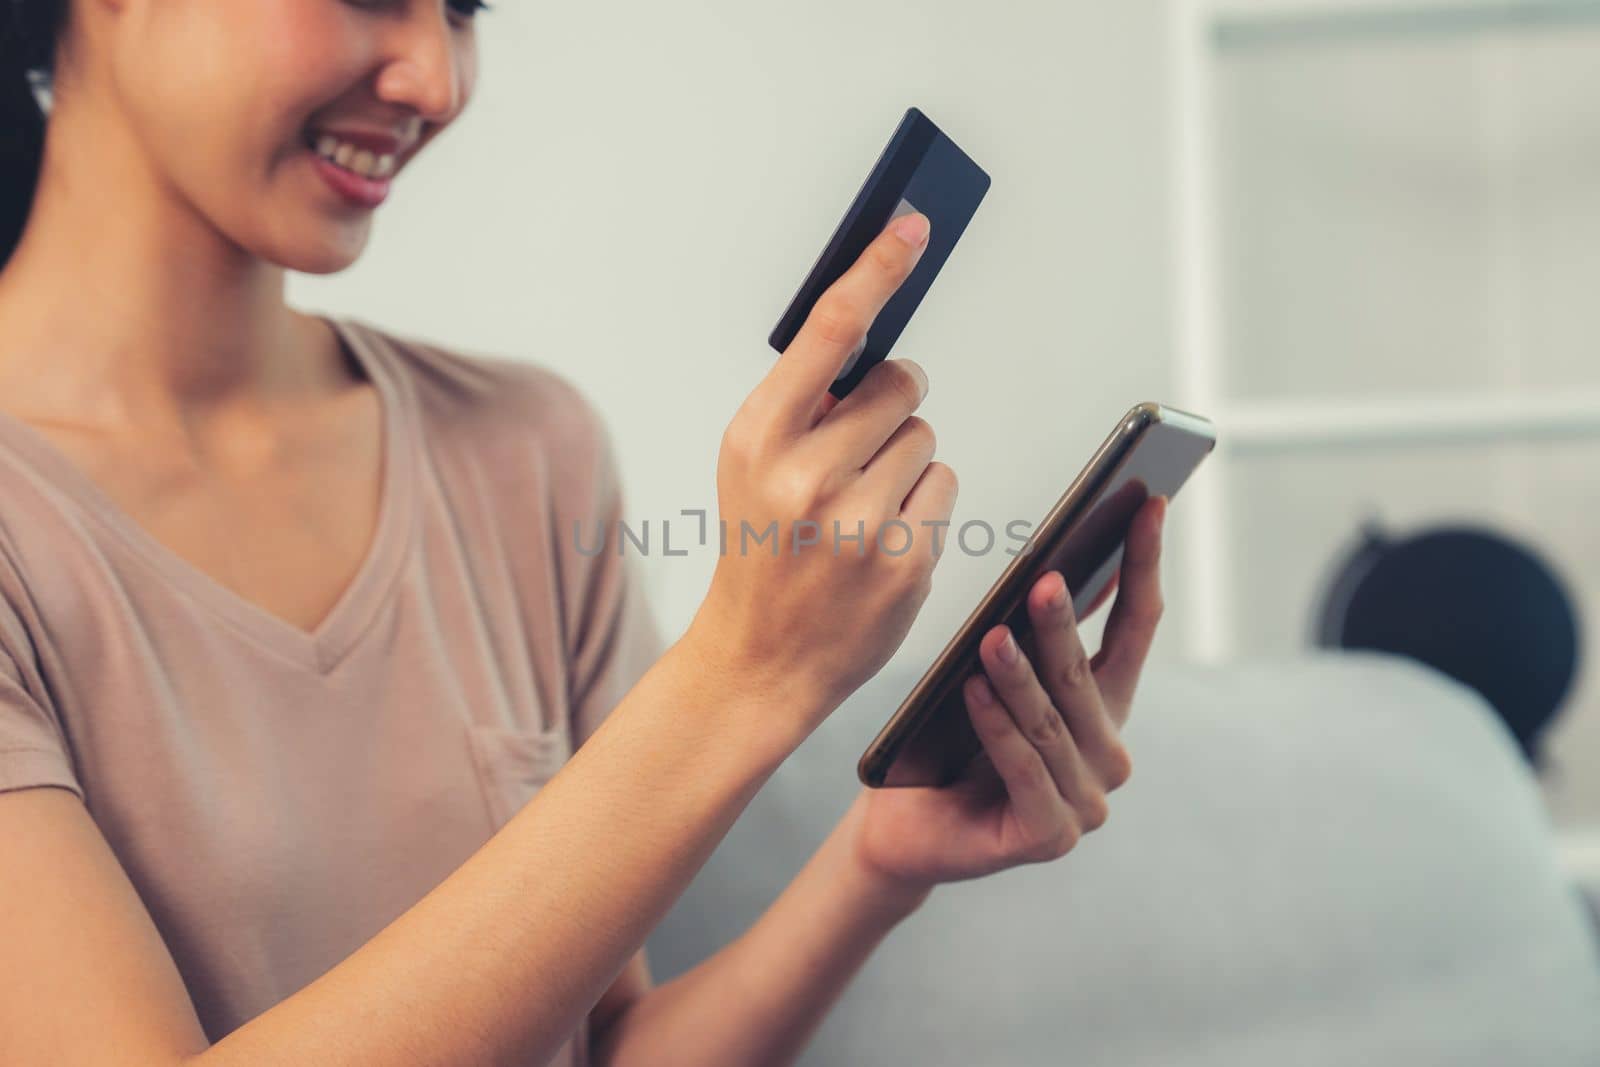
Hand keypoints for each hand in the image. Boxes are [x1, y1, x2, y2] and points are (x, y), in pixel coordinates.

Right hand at [684, 213, 958, 746]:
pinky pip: (943, 485)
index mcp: (757, 437)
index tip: (913, 224)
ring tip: (858, 509)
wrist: (759, 659)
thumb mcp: (752, 466)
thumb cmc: (761, 549)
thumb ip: (804, 405)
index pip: (829, 332)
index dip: (875, 270)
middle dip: (887, 407)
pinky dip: (922, 505)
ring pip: (926, 436)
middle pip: (899, 384)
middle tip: (853, 454)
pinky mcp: (905, 561)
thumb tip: (873, 341)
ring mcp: (858, 522)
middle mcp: (805, 475)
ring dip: (905, 461)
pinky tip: (883, 540)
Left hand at [847, 495, 1166, 892]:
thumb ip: (1026, 640)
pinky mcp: (1051, 836)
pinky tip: (973, 693)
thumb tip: (1048, 567)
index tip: (1148, 504)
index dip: (1142, 565)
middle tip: (1044, 579)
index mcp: (1104, 708)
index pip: (1135, 626)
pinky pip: (1023, 768)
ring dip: (1020, 678)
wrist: (905, 830)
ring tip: (992, 637)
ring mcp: (1086, 802)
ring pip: (1051, 722)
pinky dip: (997, 728)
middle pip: (1086, 675)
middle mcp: (1107, 753)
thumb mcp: (991, 681)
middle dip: (1063, 626)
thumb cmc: (945, 748)